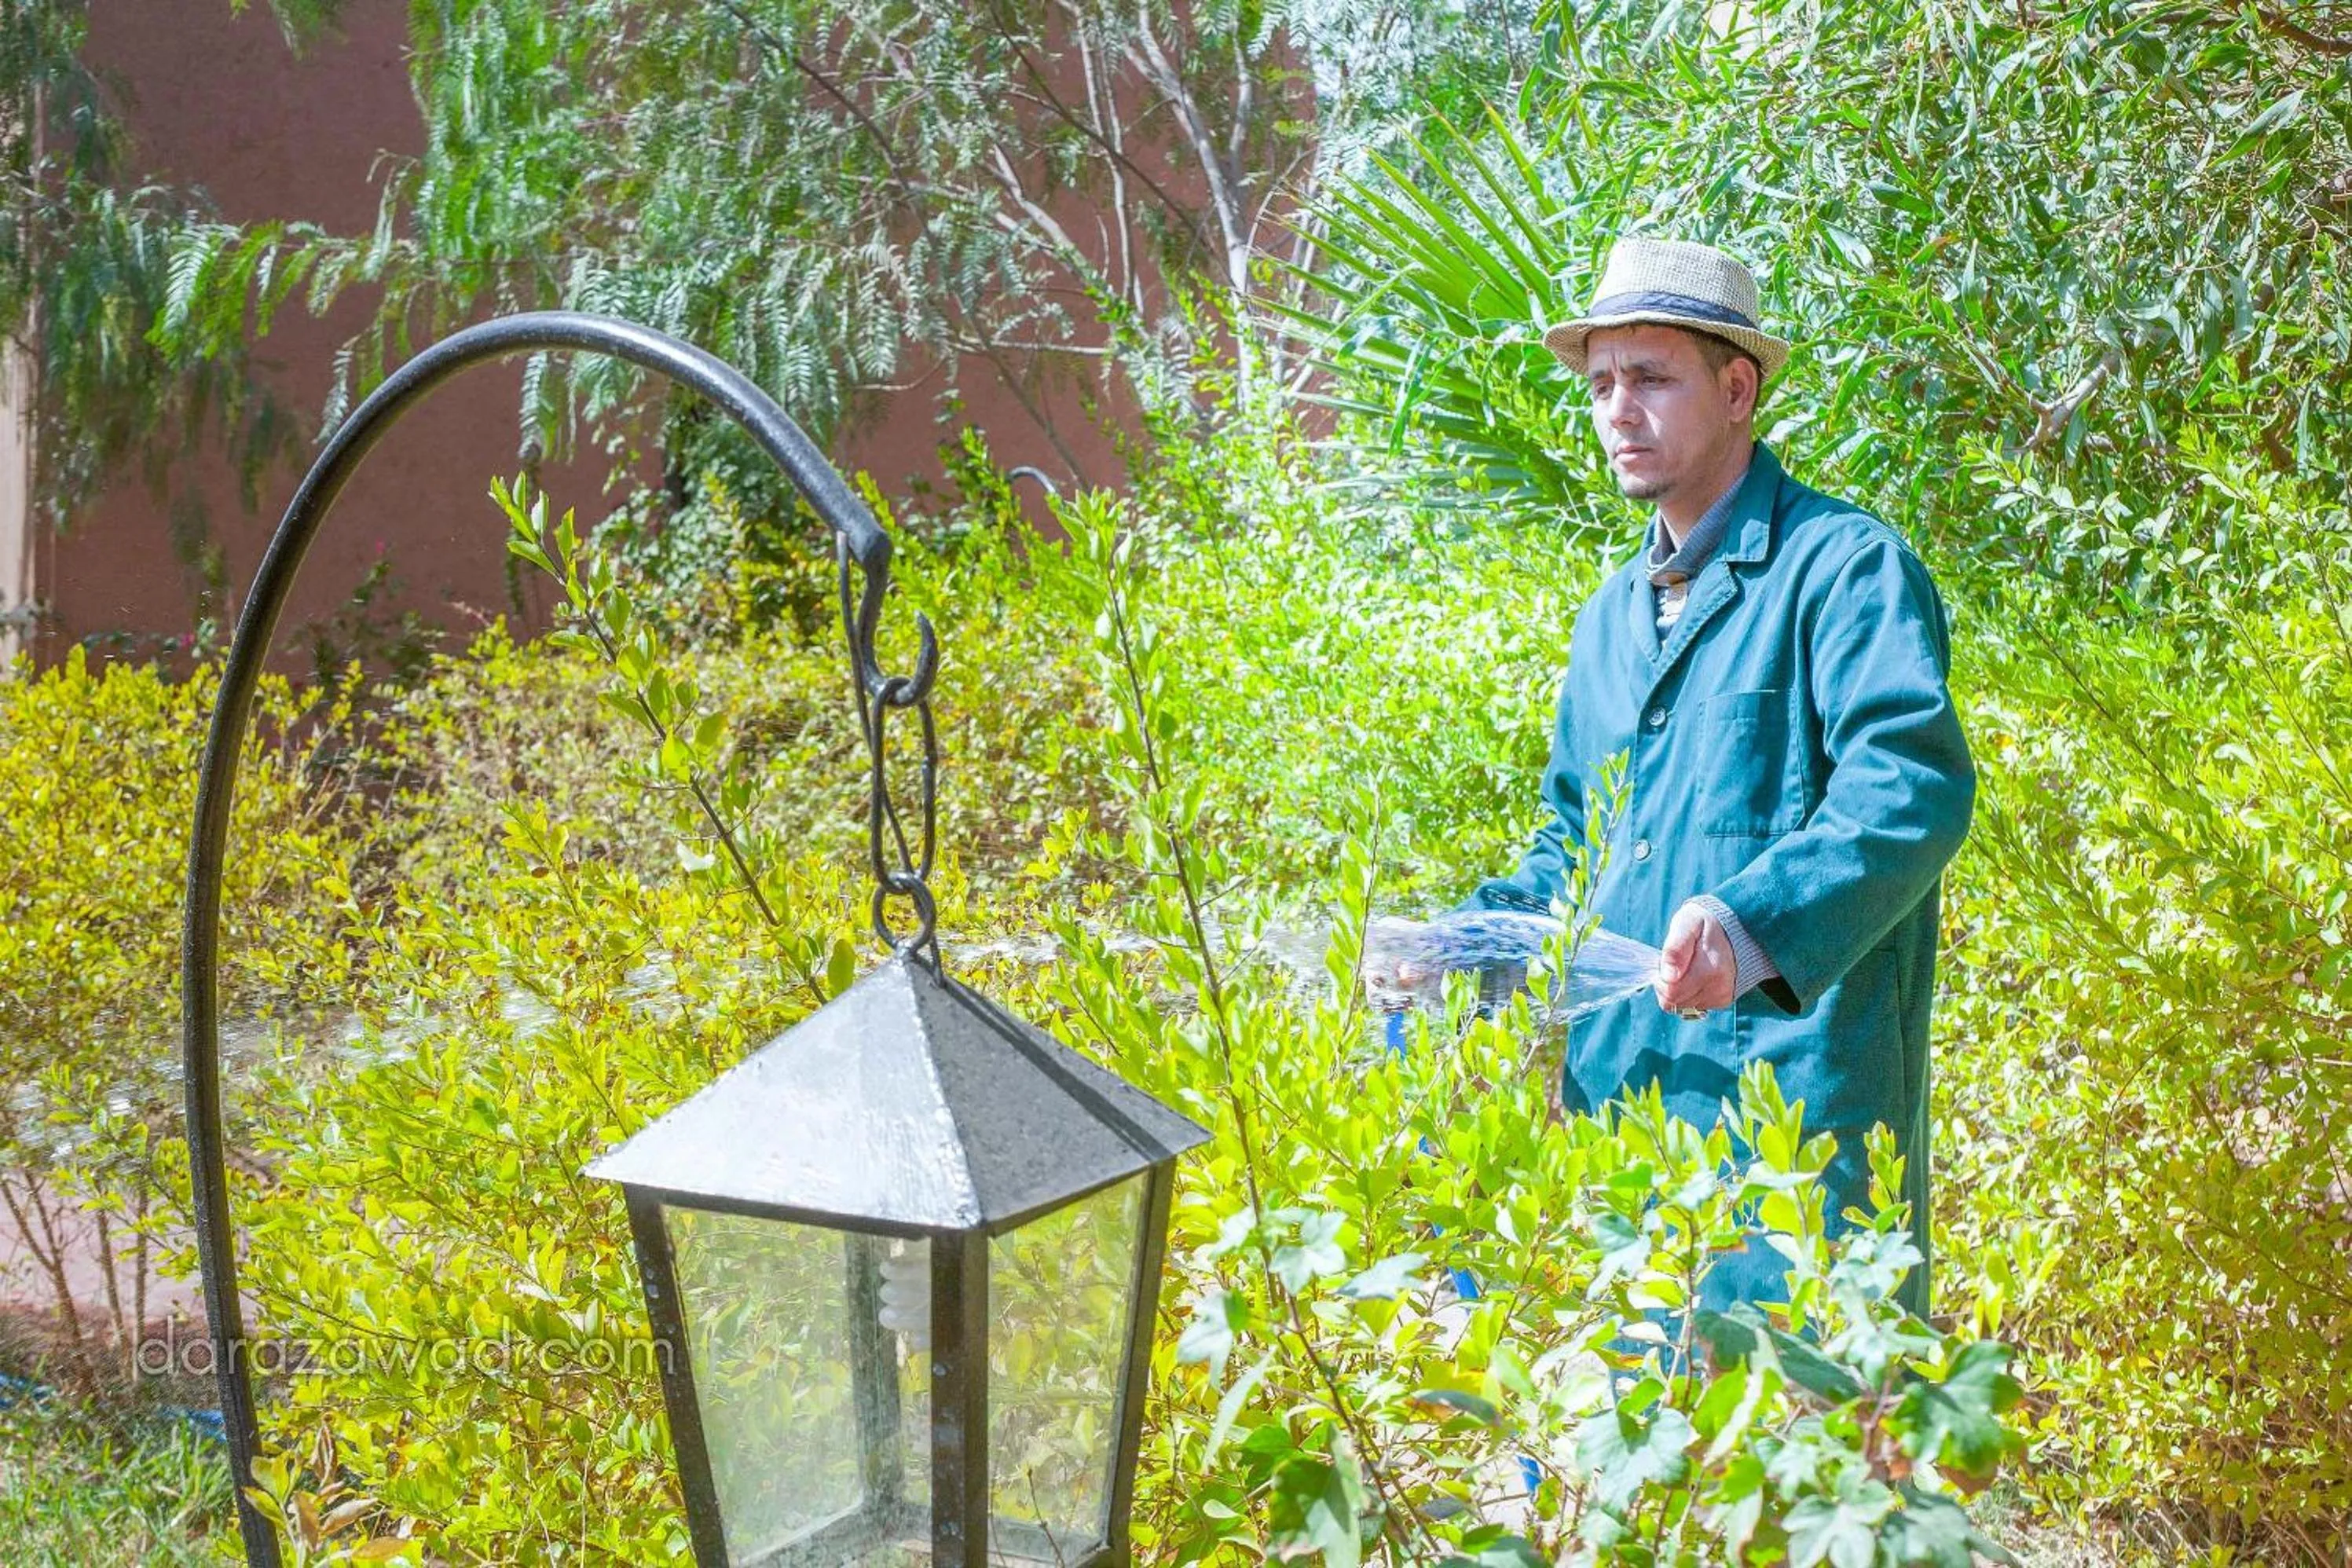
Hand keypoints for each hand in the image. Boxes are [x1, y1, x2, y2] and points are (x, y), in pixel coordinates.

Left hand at [1655, 900, 1736, 1015]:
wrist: (1737, 927)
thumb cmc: (1705, 923)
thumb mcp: (1687, 924)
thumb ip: (1675, 949)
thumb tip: (1668, 976)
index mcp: (1709, 969)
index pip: (1670, 992)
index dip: (1660, 979)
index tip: (1664, 962)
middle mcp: (1718, 987)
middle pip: (1674, 1002)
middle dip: (1666, 985)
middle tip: (1673, 964)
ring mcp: (1721, 995)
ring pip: (1681, 1006)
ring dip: (1677, 989)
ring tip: (1686, 968)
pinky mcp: (1722, 1000)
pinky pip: (1693, 1005)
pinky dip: (1688, 993)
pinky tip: (1695, 975)